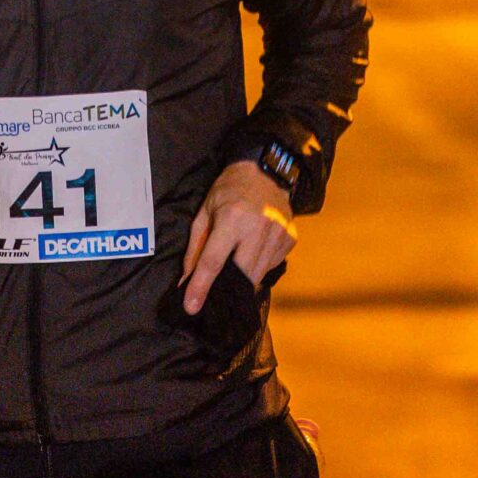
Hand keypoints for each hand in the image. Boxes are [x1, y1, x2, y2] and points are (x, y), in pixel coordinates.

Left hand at [181, 161, 297, 313]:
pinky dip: (260, 267)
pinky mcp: (291, 238)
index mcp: (232, 218)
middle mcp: (258, 227)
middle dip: (228, 289)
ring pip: (259, 274)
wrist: (264, 170)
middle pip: (241, 274)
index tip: (191, 307)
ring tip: (234, 274)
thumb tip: (187, 279)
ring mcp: (278, 234)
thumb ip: (195, 247)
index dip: (200, 287)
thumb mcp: (205, 211)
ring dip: (244, 280)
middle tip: (217, 294)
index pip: (213, 262)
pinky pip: (272, 265)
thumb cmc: (229, 190)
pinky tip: (253, 254)